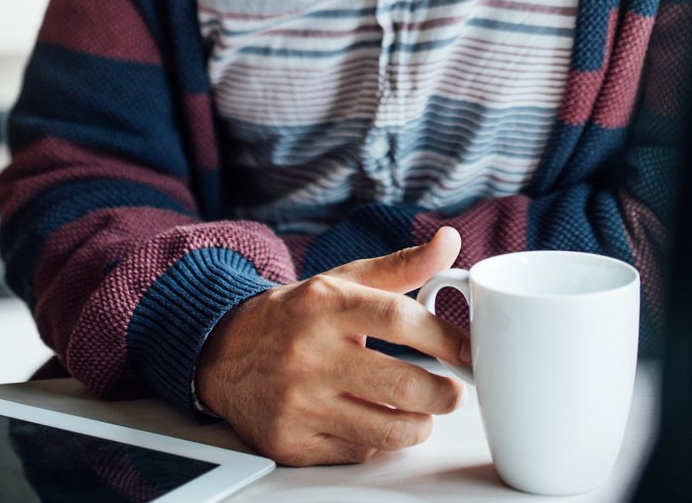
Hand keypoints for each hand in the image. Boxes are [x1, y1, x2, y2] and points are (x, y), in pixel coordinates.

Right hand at [194, 226, 470, 464]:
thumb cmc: (297, 316)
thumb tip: (450, 240)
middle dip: (443, 394)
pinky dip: (377, 440)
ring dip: (418, 425)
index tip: (467, 351)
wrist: (224, 352)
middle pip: (401, 384)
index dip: (446, 338)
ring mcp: (298, 402)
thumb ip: (402, 266)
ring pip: (385, 429)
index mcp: (326, 305)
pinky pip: (357, 450)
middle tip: (453, 393)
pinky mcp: (291, 442)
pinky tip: (376, 422)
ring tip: (423, 413)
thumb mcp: (344, 281)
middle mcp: (309, 354)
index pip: (400, 319)